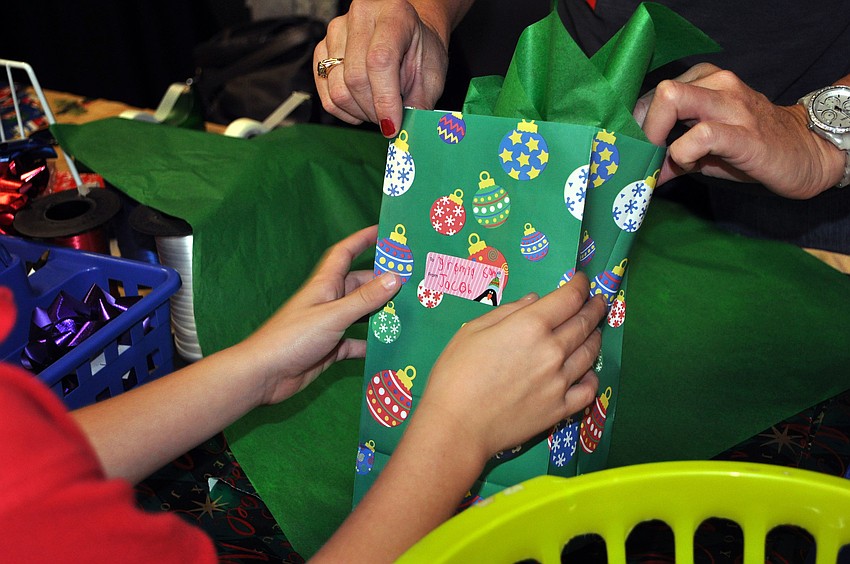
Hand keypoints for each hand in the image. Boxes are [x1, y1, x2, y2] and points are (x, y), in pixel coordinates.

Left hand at [236, 225, 400, 403]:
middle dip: (383, 281)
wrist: (264, 374)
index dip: (362, 239)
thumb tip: (395, 278)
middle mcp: (328, 301)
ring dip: (380, 313)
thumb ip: (364, 299)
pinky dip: (370, 345)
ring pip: (361, 314)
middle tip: (412, 281)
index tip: (383, 231)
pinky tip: (389, 347)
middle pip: (359, 284)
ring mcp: (329, 325)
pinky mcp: (330, 348)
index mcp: (325, 285)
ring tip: (410, 312)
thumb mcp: (333, 315)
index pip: (345, 253)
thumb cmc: (293, 337)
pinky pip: (356, 342)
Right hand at [314, 0, 453, 136]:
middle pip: (355, 79)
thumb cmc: (420, 51)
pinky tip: (361, 105)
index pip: (380, 61)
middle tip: (389, 119)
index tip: (392, 125)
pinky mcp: (322, 48)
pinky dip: (343, 109)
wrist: (407, 35)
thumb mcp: (431, 76)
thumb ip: (419, 104)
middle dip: (373, 111)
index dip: (385, 100)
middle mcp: (361, 16)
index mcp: (394, 15)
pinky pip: (325, 92)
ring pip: (338, 89)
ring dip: (359, 111)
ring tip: (378, 108)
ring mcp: (337, 31)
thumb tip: (406, 134)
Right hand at [415, 272, 605, 462]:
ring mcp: (560, 381)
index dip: (580, 285)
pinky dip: (592, 376)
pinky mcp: (560, 408)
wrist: (457, 426)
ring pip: (590, 353)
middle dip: (594, 307)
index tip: (582, 280)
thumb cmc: (455, 374)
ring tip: (594, 331)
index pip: (568, 298)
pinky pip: (589, 389)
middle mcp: (552, 350)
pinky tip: (587, 371)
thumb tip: (535, 300)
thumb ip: (508, 311)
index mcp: (530, 326)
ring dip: (595, 337)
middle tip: (598, 301)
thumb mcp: (473, 330)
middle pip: (585, 322)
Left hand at [634, 63, 844, 198]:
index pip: (653, 93)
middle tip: (641, 157)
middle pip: (659, 91)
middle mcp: (718, 84)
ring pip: (673, 100)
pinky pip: (699, 135)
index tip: (632, 149)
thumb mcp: (703, 150)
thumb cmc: (750, 149)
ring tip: (660, 161)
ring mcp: (732, 106)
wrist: (805, 153)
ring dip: (656, 138)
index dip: (636, 124)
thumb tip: (637, 173)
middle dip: (640, 129)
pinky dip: (682, 154)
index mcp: (705, 80)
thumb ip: (669, 156)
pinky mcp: (744, 134)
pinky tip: (688, 165)